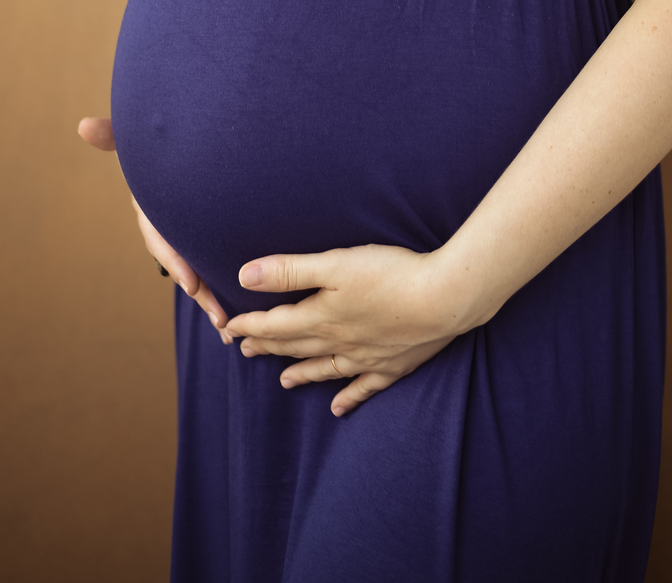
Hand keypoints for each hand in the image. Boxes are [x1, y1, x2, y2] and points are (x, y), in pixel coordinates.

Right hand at [77, 116, 232, 344]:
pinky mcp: (204, 234)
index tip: (192, 283)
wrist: (182, 147)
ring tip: (230, 327)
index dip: (174, 260)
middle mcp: (168, 225)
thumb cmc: (153, 145)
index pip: (161, 238)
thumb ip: (115, 133)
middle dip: (200, 291)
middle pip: (183, 263)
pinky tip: (239, 313)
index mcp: (153, 208)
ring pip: (199, 269)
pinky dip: (222, 286)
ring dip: (213, 299)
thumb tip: (83, 126)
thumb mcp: (135, 139)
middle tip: (219, 316)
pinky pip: (212, 262)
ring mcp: (186, 232)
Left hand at [224, 244, 474, 415]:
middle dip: (268, 347)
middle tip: (245, 350)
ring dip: (301, 372)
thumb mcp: (335, 263)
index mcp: (321, 315)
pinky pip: (364, 387)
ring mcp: (365, 357)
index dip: (249, 325)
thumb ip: (290, 271)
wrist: (443, 299)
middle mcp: (338, 341)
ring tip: (282, 381)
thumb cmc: (390, 274)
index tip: (228, 328)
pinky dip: (349, 398)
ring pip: (324, 368)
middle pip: (295, 346)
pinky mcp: (392, 365)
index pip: (275, 324)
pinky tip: (338, 409)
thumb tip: (244, 276)